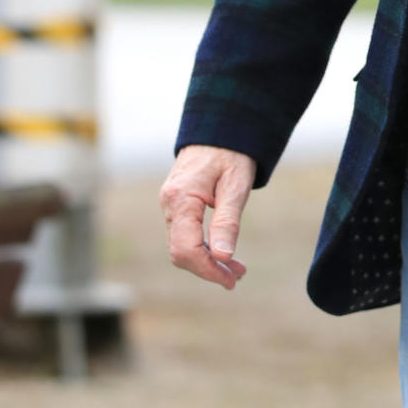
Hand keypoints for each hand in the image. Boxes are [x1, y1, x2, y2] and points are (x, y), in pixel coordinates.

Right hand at [159, 145, 256, 289]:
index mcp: (181, 198)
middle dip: (208, 269)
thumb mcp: (236, 185)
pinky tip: (222, 252)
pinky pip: (185, 234)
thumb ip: (227, 221)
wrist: (219, 127)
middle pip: (181, 252)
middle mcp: (170, 204)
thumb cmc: (231, 152)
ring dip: (207, 261)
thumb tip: (223, 258)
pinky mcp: (177, 205)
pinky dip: (203, 247)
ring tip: (236, 269)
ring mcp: (171, 205)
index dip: (207, 269)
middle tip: (237, 276)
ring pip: (182, 246)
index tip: (231, 280)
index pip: (186, 249)